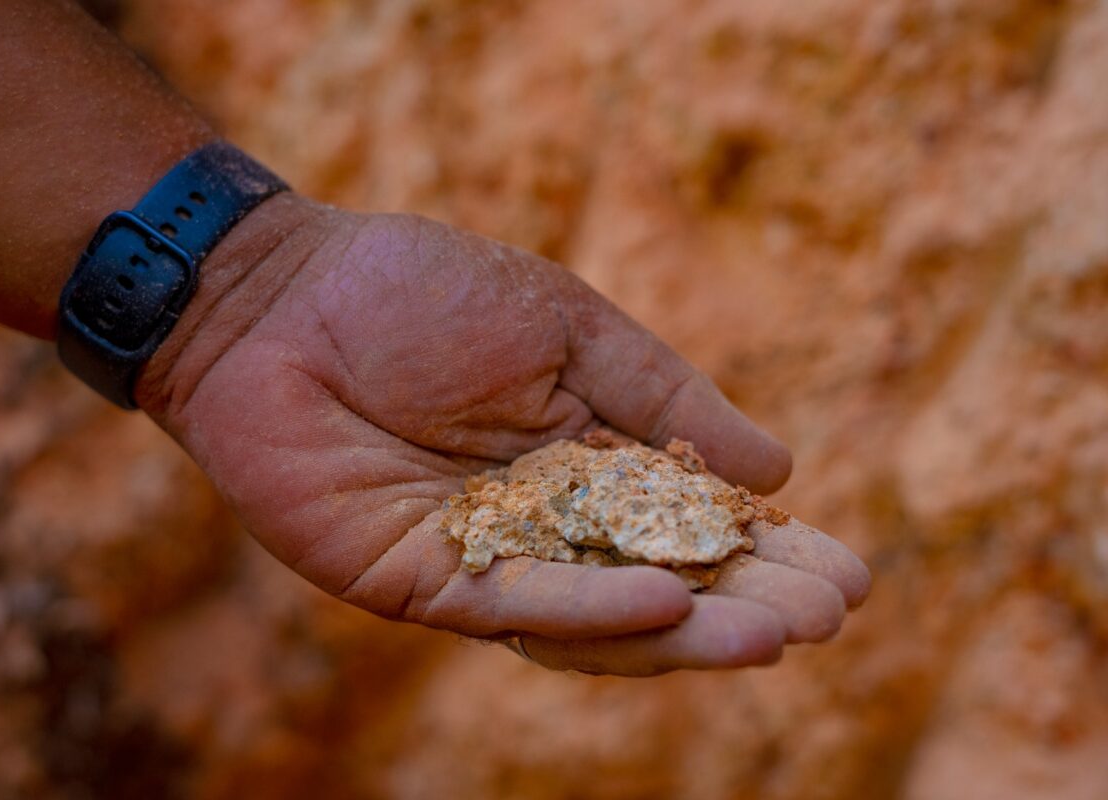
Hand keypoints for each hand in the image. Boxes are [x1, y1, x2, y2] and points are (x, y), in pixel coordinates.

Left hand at [137, 194, 869, 676]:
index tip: (848, 570)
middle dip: (745, 600)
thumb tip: (779, 467)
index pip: (691, 522)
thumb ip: (663, 393)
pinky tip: (667, 603)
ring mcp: (484, 563)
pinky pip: (517, 607)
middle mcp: (543, 527)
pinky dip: (592, 612)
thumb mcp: (568, 326)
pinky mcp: (422, 583)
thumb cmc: (419, 293)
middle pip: (658, 582)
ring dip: (690, 629)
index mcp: (584, 462)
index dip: (766, 549)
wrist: (281, 294)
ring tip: (778, 629)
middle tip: (830, 612)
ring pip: (599, 619)